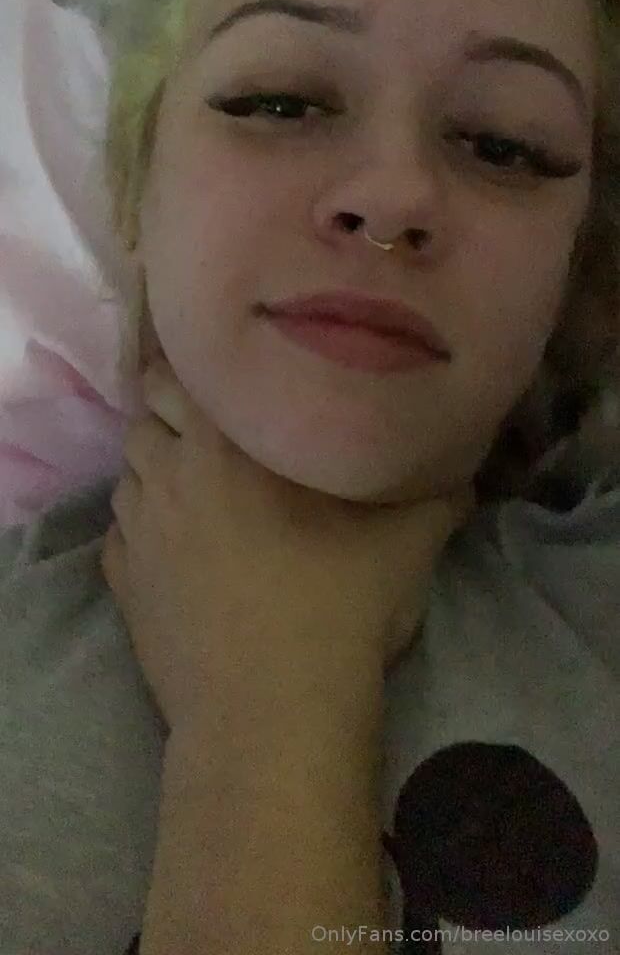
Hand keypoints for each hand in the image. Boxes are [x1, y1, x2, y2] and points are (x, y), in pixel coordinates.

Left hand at [101, 357, 474, 734]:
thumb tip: (462, 466)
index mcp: (226, 443)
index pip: (183, 370)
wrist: (268, 713)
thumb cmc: (336, 611)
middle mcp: (170, 473)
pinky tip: (177, 544)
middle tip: (218, 428)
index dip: (202, 367)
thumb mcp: (408, 542)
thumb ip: (436, 492)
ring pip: (130, 470)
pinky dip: (142, 525)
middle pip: (148, 412)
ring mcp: (139, 530)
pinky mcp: (122, 583)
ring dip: (156, 466)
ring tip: (197, 484)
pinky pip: (120, 531)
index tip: (231, 373)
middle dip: (174, 411)